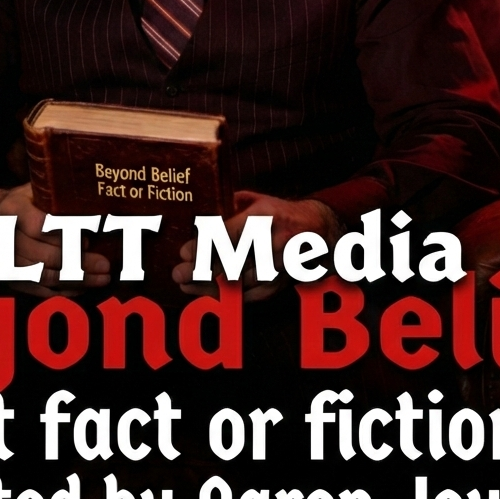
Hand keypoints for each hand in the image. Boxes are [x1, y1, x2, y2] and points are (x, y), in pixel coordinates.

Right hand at [0, 183, 110, 297]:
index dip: (65, 236)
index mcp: (12, 210)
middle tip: (105, 264)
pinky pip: (39, 290)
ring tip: (102, 278)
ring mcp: (5, 262)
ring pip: (44, 276)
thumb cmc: (22, 202)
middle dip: (79, 263)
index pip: (39, 227)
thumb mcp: (35, 189)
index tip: (89, 239)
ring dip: (76, 280)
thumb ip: (57, 197)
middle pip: (44, 257)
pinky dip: (63, 291)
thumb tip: (96, 207)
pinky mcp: (10, 279)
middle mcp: (5, 238)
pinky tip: (84, 288)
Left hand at [172, 190, 342, 301]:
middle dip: (200, 271)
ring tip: (185, 284)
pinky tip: (208, 294)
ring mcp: (279, 266)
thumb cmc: (281, 213)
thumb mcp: (258, 201)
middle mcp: (274, 242)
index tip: (184, 253)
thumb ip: (230, 207)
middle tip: (177, 274)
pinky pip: (251, 296)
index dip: (205, 246)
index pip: (229, 235)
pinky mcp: (282, 283)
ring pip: (239, 283)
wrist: (322, 230)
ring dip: (209, 286)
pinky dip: (228, 297)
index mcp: (264, 217)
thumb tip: (199, 219)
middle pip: (231, 262)